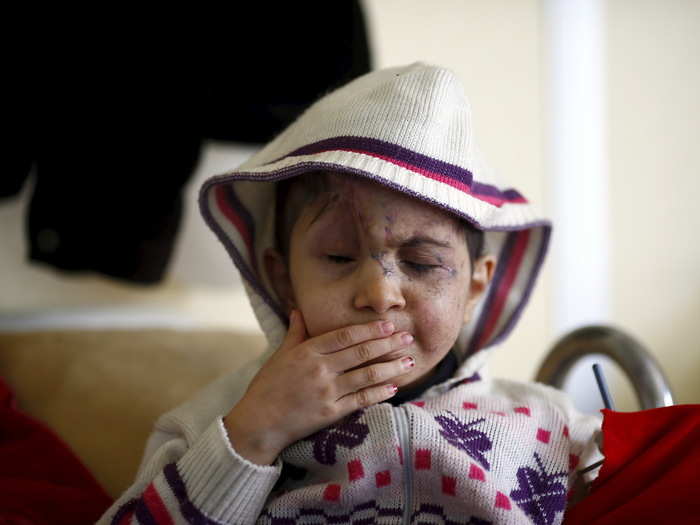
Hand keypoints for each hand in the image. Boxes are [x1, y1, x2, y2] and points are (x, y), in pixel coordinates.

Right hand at [224, 309, 414, 464]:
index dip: (369, 330)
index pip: (345, 336)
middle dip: (388, 344)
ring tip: (409, 361)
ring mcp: (327, 391)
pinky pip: (362, 400)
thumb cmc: (267, 387)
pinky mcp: (331, 413)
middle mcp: (320, 369)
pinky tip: (394, 387)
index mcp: (307, 351)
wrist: (258, 423)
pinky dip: (380, 392)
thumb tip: (298, 309)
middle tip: (408, 338)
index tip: (388, 325)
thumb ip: (295, 332)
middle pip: (361, 352)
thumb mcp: (280, 355)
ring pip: (367, 375)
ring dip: (391, 367)